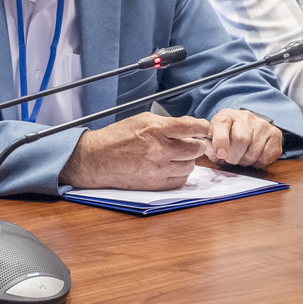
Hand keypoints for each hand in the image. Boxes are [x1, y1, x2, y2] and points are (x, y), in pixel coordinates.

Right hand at [59, 113, 210, 190]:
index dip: (202, 127)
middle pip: (195, 149)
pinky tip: (171, 167)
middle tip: (190, 143)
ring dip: (187, 160)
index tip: (204, 129)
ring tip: (176, 155)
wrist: (98, 159)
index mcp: (156, 129)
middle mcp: (159, 150)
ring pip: (190, 166)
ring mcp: (158, 169)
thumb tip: (190, 125)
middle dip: (196, 144)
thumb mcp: (142, 120)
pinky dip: (179, 173)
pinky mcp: (155, 184)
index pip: (191, 127)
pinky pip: (180, 180)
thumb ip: (167, 122)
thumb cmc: (118, 137)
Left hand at [207, 109, 283, 167]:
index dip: (220, 141)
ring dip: (246, 161)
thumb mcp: (214, 138)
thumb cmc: (227, 135)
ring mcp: (262, 124)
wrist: (246, 126)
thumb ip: (210, 147)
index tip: (221, 154)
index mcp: (226, 116)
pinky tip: (255, 156)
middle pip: (241, 139)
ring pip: (254, 151)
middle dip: (234, 157)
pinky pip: (267, 156)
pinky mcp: (275, 133)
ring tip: (243, 156)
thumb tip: (215, 153)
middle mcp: (245, 117)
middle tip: (232, 159)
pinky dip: (260, 162)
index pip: (222, 125)